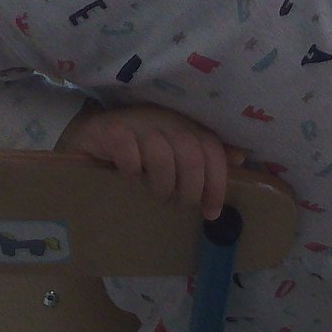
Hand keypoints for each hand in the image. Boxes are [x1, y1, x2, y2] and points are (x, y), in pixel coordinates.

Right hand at [58, 104, 244, 220]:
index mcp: (185, 125)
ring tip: (157, 196)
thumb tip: (240, 158)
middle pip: (190, 154)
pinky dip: (132, 170)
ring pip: (162, 155)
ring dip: (162, 184)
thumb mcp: (175, 148)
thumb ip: (204, 154)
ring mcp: (137, 123)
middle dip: (191, 189)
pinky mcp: (111, 130)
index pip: (211, 149)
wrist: (92, 133)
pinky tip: (130, 179)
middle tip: (181, 206)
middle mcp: (165, 120)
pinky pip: (128, 151)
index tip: (212, 212)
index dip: (216, 182)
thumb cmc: (139, 146)